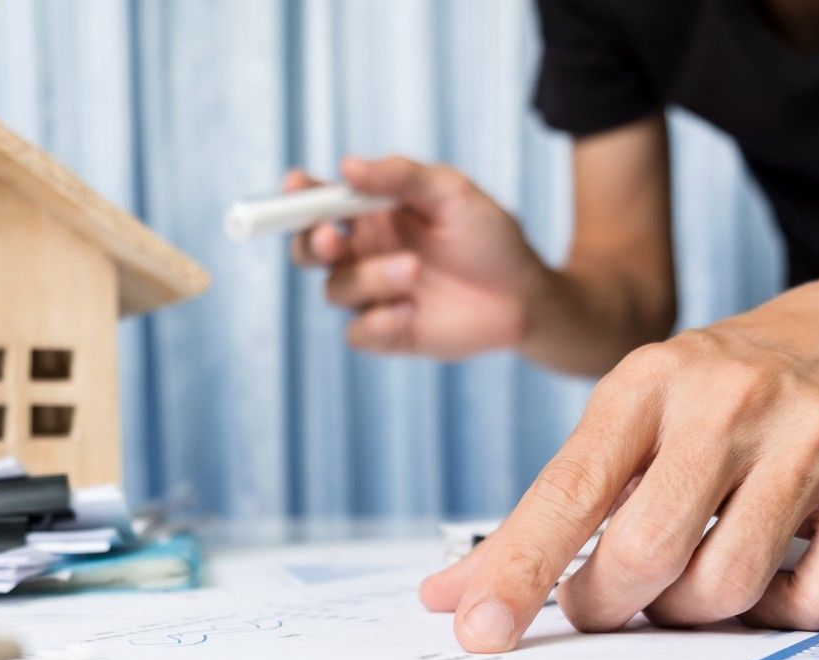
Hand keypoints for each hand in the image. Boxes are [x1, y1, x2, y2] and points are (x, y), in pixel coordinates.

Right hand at [288, 157, 548, 357]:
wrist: (523, 294)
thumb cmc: (488, 236)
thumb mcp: (452, 192)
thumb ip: (401, 176)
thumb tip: (346, 166)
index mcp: (369, 215)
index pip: (318, 203)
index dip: (297, 196)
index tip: (295, 185)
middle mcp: (363, 254)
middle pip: (307, 250)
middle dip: (310, 243)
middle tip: (334, 236)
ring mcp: (373, 296)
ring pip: (336, 289)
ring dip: (370, 277)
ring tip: (415, 270)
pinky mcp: (388, 333)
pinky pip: (357, 332)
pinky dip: (377, 321)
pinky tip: (410, 312)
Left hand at [419, 275, 818, 647]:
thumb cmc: (710, 396)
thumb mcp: (621, 423)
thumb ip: (542, 512)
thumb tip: (450, 595)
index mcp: (645, 384)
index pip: (568, 492)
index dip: (518, 571)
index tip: (479, 631)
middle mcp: (728, 402)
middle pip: (648, 553)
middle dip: (609, 603)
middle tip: (605, 601)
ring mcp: (811, 438)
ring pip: (726, 586)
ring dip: (689, 613)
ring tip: (686, 579)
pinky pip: (814, 599)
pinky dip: (778, 614)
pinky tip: (766, 576)